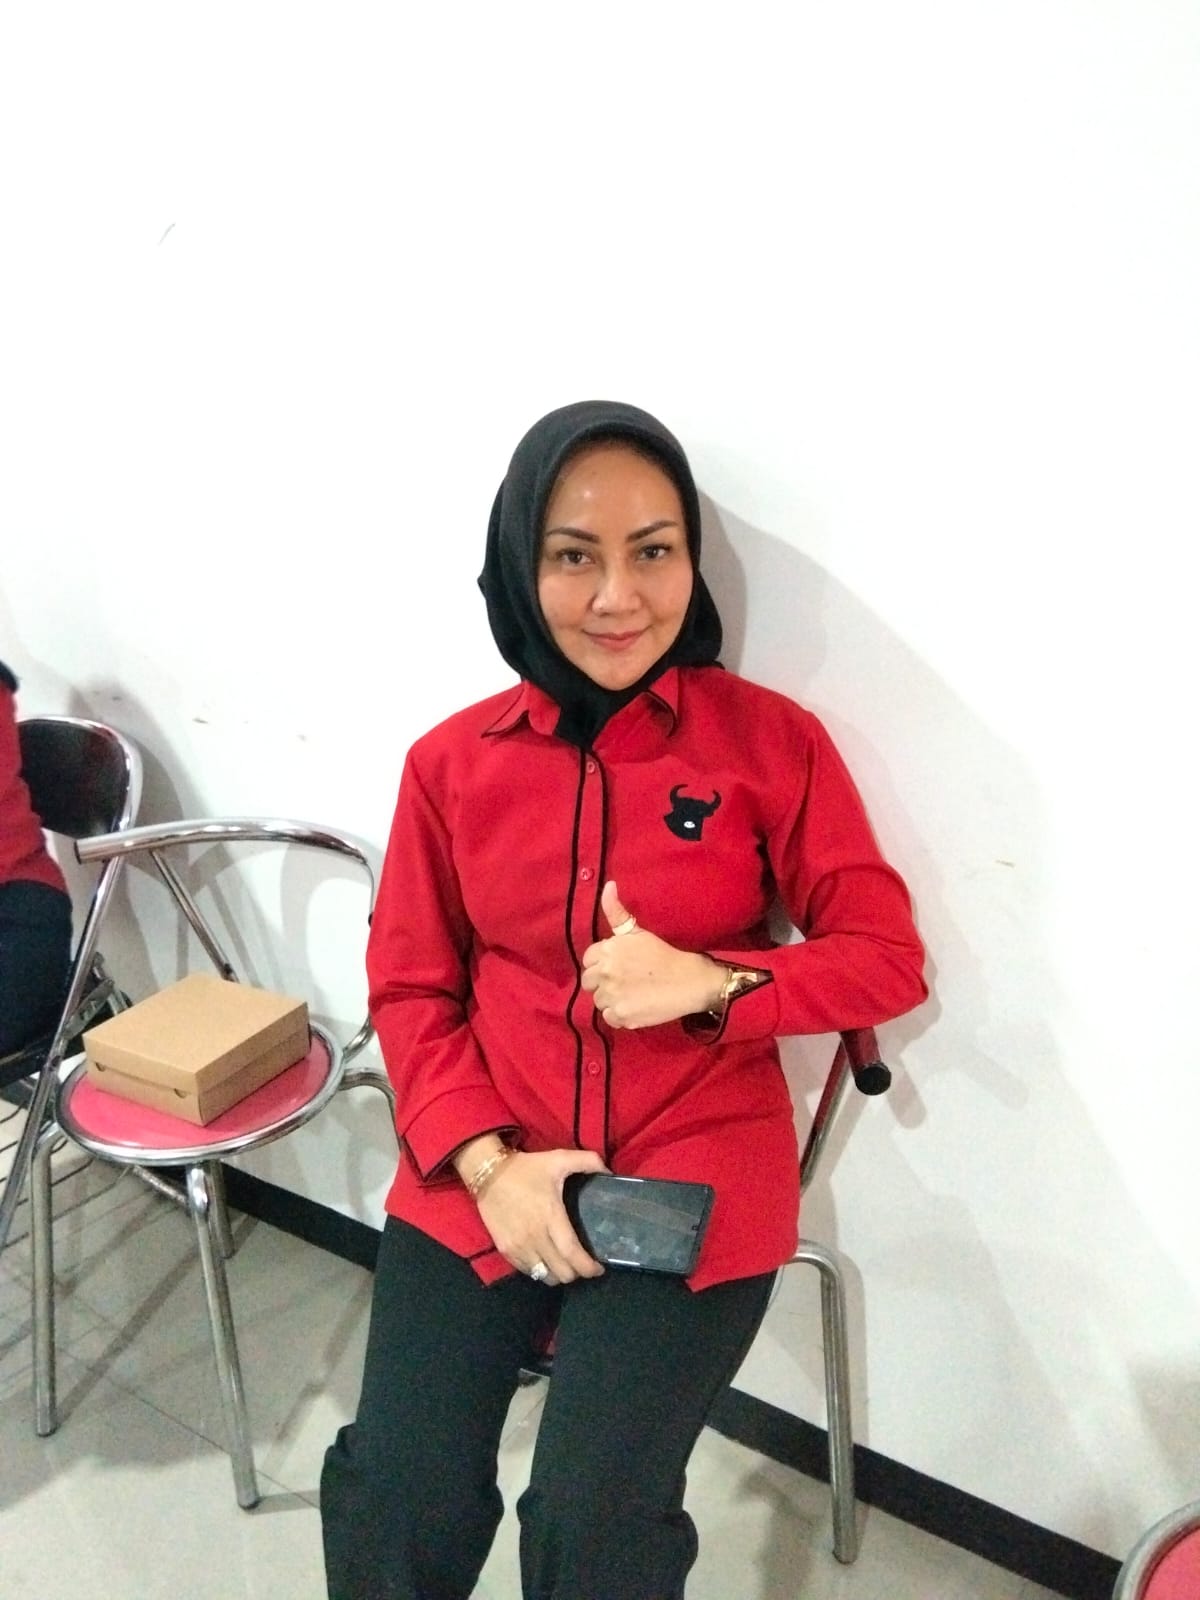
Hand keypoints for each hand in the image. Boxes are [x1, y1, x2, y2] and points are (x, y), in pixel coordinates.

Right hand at [476, 1147, 608, 1283]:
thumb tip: (609, 1172)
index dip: (588, 1267)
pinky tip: (546, 1259)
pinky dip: (541, 1271)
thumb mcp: (558, 1158)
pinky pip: (528, 1272)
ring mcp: (518, 1246)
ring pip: (545, 1277)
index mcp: (551, 1217)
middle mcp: (535, 1237)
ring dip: (558, 1274)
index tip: (599, 1268)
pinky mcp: (506, 1250)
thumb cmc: (526, 1169)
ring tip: (565, 1263)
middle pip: (561, 1273)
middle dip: (577, 1273)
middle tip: (583, 1263)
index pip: (572, 1254)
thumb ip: (588, 1161)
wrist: (488, 1173)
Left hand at [580, 881, 724, 1029]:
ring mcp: (613, 995)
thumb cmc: (664, 954)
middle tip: (624, 981)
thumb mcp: (638, 931)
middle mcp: (606, 972)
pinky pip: (609, 1017)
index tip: (618, 967)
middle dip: (603, 982)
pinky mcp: (621, 1014)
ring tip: (631, 994)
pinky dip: (619, 1015)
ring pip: (598, 1001)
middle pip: (589, 982)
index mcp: (608, 950)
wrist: (689, 980)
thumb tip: (609, 885)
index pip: (588, 960)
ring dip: (611, 999)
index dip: (601, 964)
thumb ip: (617, 911)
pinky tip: (634, 1006)